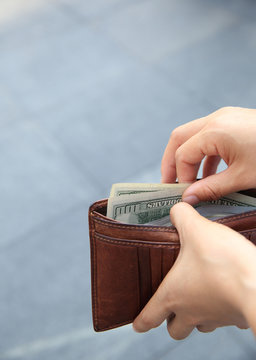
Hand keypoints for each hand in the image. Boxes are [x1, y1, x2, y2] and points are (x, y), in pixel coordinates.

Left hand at [133, 202, 255, 338]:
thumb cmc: (221, 259)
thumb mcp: (195, 228)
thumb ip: (181, 216)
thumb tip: (176, 210)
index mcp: (173, 295)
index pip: (150, 318)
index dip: (142, 322)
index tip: (138, 325)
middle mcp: (192, 312)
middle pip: (176, 329)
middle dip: (172, 320)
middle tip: (173, 307)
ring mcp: (214, 318)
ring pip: (201, 326)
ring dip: (198, 315)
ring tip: (201, 296)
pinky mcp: (235, 317)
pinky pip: (226, 319)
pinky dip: (223, 310)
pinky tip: (226, 292)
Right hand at [161, 107, 255, 204]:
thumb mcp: (243, 177)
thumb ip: (211, 188)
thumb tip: (188, 199)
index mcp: (215, 130)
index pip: (183, 154)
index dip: (180, 176)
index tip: (185, 195)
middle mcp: (216, 119)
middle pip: (179, 137)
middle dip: (171, 161)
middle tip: (168, 183)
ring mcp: (225, 117)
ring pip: (193, 135)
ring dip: (188, 157)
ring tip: (189, 181)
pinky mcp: (233, 121)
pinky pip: (209, 136)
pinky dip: (204, 154)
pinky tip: (210, 172)